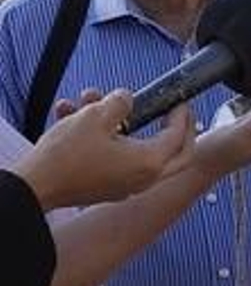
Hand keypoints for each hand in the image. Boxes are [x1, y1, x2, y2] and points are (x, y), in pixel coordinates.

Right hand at [14, 89, 192, 209]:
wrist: (34, 187)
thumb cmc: (66, 156)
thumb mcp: (96, 116)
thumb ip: (119, 103)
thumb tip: (126, 98)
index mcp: (150, 162)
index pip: (178, 136)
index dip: (181, 115)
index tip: (179, 101)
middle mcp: (143, 178)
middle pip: (175, 154)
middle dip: (177, 131)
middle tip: (173, 114)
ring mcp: (126, 185)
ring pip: (135, 149)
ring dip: (118, 122)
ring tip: (90, 99)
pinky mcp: (106, 186)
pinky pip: (113, 156)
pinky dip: (102, 136)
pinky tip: (73, 114)